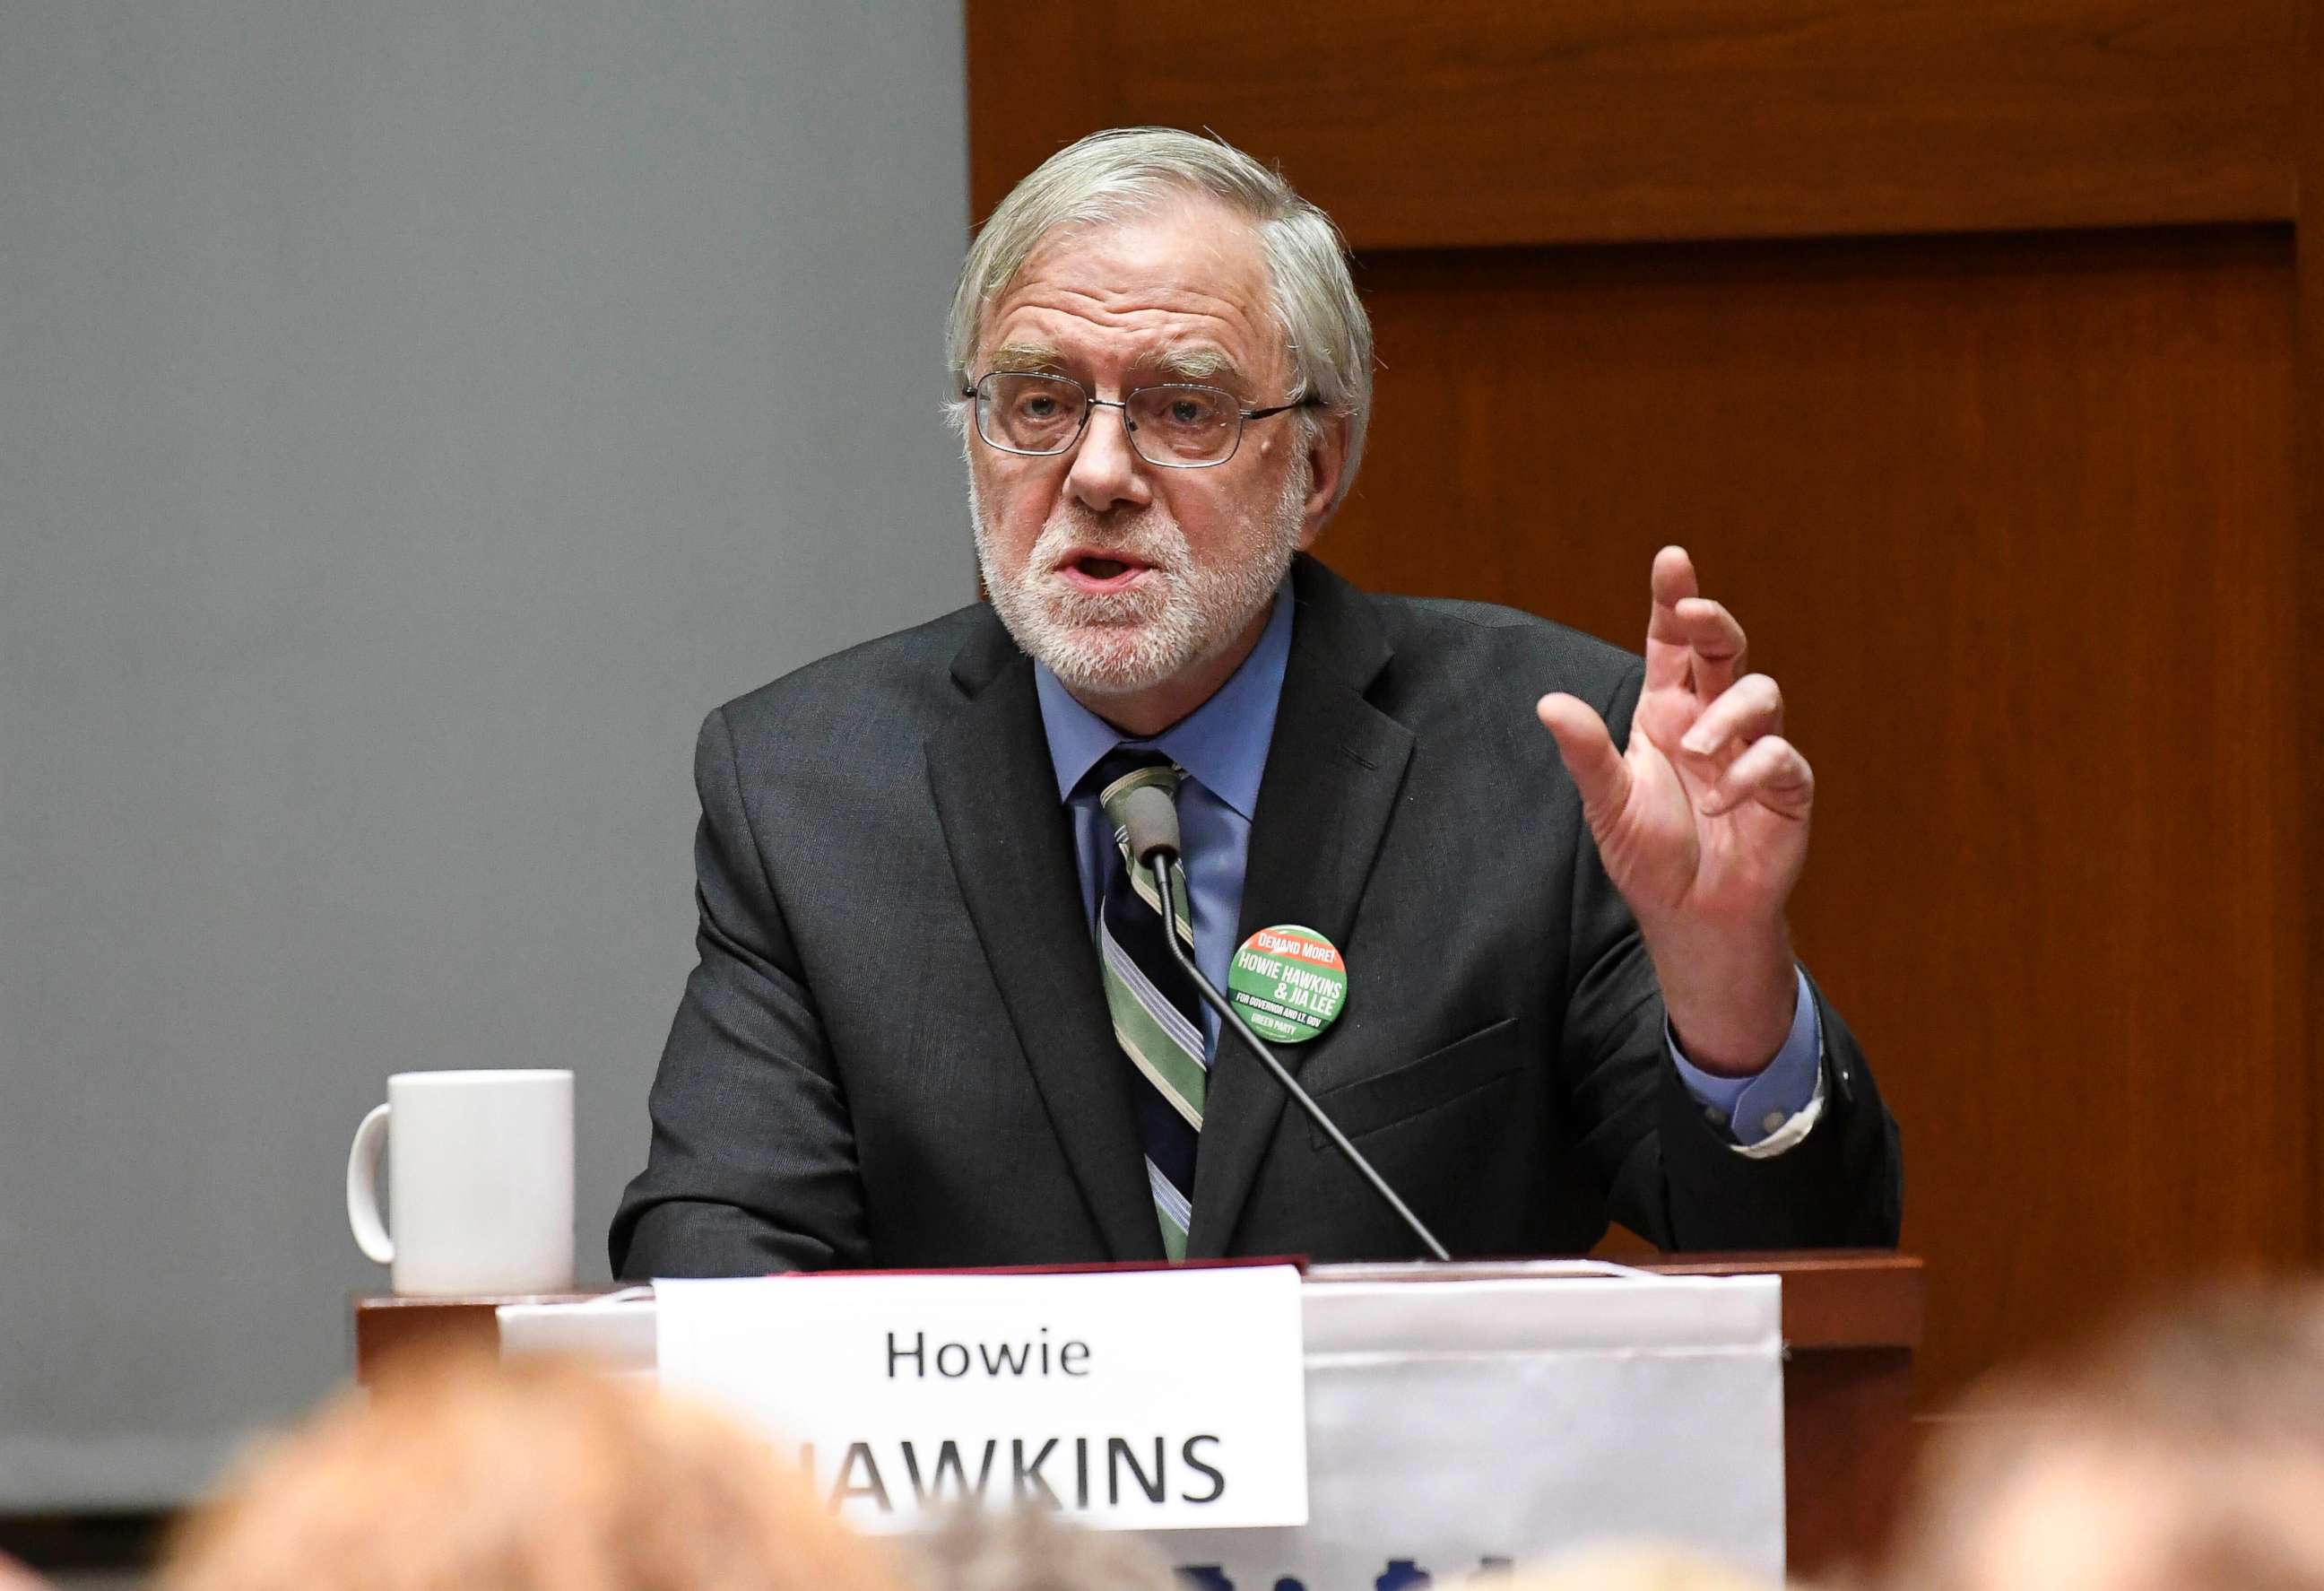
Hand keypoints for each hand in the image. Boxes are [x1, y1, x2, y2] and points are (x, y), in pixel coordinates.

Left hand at [1536, 547, 1807, 1073]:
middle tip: (1691, 612)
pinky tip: (1722, 801)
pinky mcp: (1786, 787)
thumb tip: (1548, 703)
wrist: (1692, 916)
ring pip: (1760, 693)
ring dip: (1727, 716)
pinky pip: (1781, 757)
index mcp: (1666, 712)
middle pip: (1724, 649)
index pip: (1671, 645)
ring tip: (1695, 755)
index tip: (1671, 561)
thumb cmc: (1649, 855)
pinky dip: (1751, 772)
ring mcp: (1753, 750)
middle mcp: (1711, 720)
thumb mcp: (1607, 804)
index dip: (1673, 602)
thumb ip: (1585, 754)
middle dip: (1712, 621)